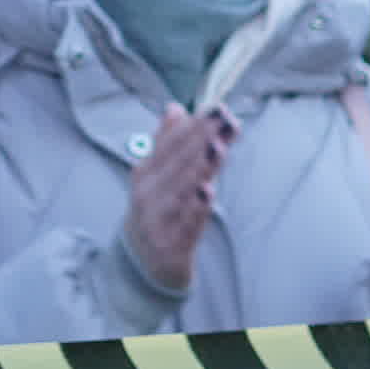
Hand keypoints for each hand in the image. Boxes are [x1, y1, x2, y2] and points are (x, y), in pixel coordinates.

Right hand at [118, 105, 234, 299]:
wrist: (143, 260)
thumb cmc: (157, 210)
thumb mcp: (158, 175)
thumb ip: (167, 142)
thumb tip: (175, 108)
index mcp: (146, 171)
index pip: (172, 143)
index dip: (196, 125)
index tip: (219, 109)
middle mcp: (149, 192)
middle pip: (178, 162)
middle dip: (202, 139)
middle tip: (226, 120)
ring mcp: (157, 217)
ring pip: (181, 189)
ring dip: (199, 167)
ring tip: (217, 147)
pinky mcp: (169, 242)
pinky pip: (185, 222)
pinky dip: (195, 207)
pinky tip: (208, 191)